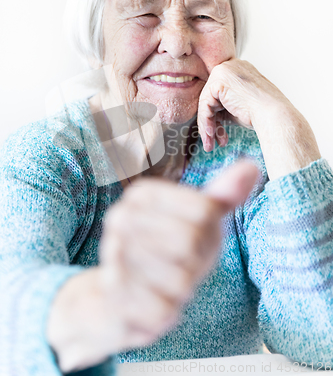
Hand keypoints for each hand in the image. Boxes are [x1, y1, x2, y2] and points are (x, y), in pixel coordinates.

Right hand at [47, 161, 257, 372]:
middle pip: (191, 243)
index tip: (189, 241)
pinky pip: (164, 311)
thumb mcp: (194, 222)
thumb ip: (222, 197)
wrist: (117, 295)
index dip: (208, 236)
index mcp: (144, 193)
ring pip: (179, 281)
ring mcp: (113, 253)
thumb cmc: (165, 252)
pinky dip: (165, 314)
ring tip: (161, 284)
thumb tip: (253, 167)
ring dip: (179, 292)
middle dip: (194, 264)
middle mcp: (122, 216)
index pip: (205, 212)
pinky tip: (149, 303)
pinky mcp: (112, 292)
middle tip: (176, 266)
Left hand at [197, 58, 320, 178]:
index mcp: (238, 70)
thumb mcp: (238, 107)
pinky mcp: (218, 81)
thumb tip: (207, 114)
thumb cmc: (263, 114)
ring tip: (210, 144)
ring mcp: (223, 71)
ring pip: (206, 103)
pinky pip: (204, 105)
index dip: (215, 114)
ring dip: (206, 125)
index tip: (215, 132)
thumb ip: (223, 105)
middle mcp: (230, 66)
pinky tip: (211, 134)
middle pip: (210, 97)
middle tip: (211, 140)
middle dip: (210, 122)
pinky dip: (205, 122)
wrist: (275, 116)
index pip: (218, 93)